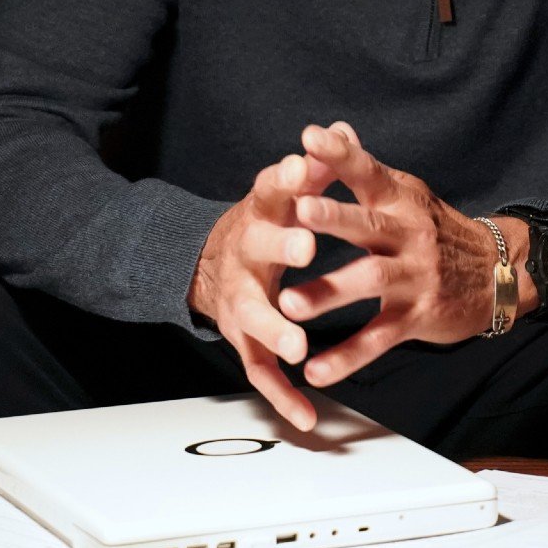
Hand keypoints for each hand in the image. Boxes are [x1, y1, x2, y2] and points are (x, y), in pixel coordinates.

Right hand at [188, 150, 338, 432]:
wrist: (206, 263)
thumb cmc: (265, 224)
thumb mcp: (283, 193)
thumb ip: (313, 168)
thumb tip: (341, 130)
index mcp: (260, 213)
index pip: (270, 190)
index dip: (287, 179)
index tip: (304, 167)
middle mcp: (245, 254)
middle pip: (259, 248)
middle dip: (282, 246)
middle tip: (306, 247)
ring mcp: (240, 299)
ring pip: (253, 316)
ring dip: (275, 329)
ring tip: (298, 345)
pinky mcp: (244, 338)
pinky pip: (261, 370)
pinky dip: (282, 395)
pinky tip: (306, 417)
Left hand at [278, 121, 536, 386]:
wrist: (499, 274)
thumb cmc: (437, 231)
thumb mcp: (408, 195)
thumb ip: (366, 170)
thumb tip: (334, 128)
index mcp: (402, 201)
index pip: (369, 172)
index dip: (341, 155)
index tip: (310, 136)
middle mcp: (409, 235)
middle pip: (369, 225)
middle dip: (334, 218)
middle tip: (299, 211)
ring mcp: (415, 277)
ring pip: (370, 283)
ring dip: (329, 294)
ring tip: (289, 306)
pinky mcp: (418, 317)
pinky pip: (378, 338)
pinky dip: (347, 357)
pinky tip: (314, 371)